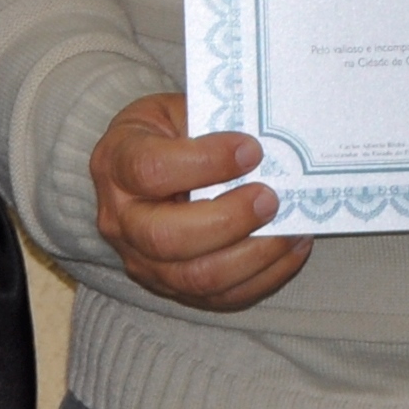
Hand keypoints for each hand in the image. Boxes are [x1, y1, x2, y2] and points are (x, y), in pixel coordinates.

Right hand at [91, 92, 312, 311]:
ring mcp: (143, 262)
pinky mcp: (173, 289)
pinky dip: (264, 277)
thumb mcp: (174, 110)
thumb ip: (210, 123)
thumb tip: (265, 145)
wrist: (140, 169)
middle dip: (229, 220)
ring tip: (291, 228)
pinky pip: (220, 298)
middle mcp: (121, 221)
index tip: (251, 149)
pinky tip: (291, 248)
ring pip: (196, 278)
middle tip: (271, 198)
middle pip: (167, 237)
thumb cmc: (164, 134)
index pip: (152, 171)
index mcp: (117, 164)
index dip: (206, 162)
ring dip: (254, 256)